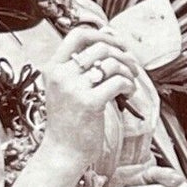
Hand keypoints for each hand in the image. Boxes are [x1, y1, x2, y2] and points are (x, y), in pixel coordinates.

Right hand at [40, 26, 140, 168]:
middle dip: (123, 54)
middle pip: (100, 47)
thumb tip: (111, 44)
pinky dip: (129, 85)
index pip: (77, 35)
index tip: (117, 44)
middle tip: (132, 66)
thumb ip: (81, 69)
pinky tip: (128, 93)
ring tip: (130, 83)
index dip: (102, 34)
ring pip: (111, 63)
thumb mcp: (66, 89)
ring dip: (128, 71)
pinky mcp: (89, 103)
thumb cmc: (69, 122)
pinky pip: (118, 82)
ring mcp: (73, 88)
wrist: (63, 152)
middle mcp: (61, 75)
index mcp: (53, 68)